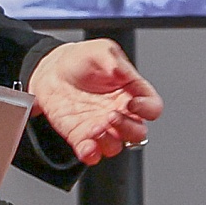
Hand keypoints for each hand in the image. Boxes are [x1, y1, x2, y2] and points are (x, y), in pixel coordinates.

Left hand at [26, 39, 162, 165]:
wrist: (53, 70)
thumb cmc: (81, 59)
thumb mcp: (99, 50)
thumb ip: (111, 58)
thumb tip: (118, 71)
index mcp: (131, 92)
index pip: (152, 107)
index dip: (148, 109)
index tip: (133, 103)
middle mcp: (120, 113)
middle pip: (138, 133)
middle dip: (127, 128)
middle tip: (111, 115)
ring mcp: (102, 127)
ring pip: (116, 146)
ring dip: (108, 142)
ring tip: (95, 127)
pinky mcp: (82, 136)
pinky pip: (91, 154)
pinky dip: (91, 154)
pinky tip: (87, 146)